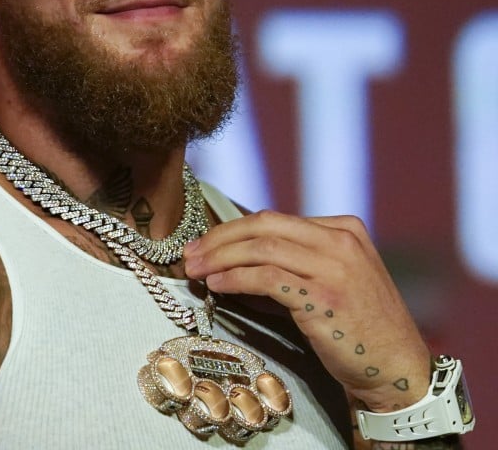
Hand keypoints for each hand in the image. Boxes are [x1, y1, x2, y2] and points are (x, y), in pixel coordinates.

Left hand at [183, 210, 430, 411]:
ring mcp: (335, 266)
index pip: (274, 219)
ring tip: (195, 270)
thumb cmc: (359, 329)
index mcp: (343, 228)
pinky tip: (217, 285)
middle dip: (220, 238)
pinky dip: (237, 278)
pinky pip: (269, 277)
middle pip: (264, 225)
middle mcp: (341, 239)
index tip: (204, 243)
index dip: (232, 229)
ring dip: (221, 257)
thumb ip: (292, 263)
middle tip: (190, 253)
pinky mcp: (325, 296)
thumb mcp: (332, 279)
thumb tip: (232, 261)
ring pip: (263, 247)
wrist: (400, 371)